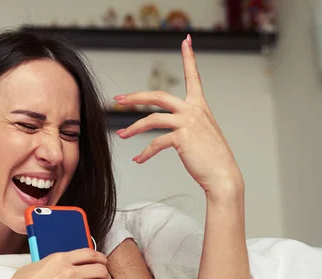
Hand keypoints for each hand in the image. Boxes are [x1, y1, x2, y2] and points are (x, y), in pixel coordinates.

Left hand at [115, 35, 243, 201]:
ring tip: (122, 135)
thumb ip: (186, 123)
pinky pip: (156, 143)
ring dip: (133, 128)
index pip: (194, 76)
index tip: (186, 40)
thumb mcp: (201, 133)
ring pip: (152, 119)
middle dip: (135, 96)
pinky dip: (145, 153)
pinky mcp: (182, 138)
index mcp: (199, 106)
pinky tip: (138, 159)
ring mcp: (188, 123)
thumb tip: (168, 127)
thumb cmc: (210, 157)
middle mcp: (193, 110)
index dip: (189, 57)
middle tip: (118, 99)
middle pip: (158, 96)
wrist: (222, 175)